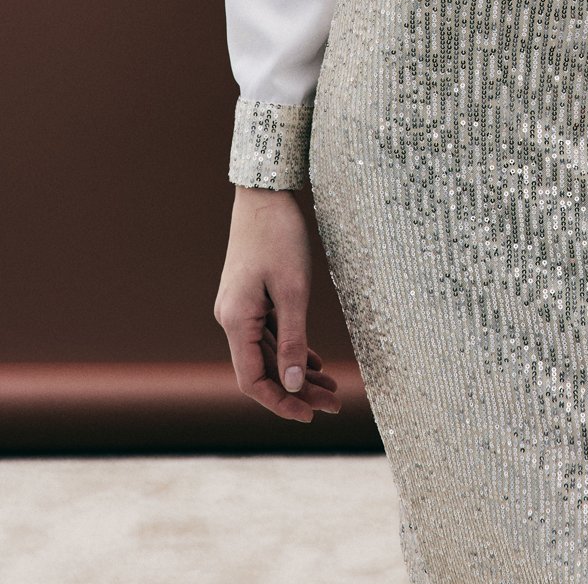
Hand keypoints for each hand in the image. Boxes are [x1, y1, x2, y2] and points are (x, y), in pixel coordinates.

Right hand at [214, 186, 341, 423]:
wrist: (264, 193)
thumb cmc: (279, 236)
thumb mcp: (293, 290)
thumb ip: (293, 339)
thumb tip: (294, 385)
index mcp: (235, 320)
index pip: (252, 380)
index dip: (280, 402)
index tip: (310, 414)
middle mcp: (232, 319)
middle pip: (263, 369)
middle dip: (297, 390)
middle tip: (335, 404)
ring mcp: (240, 308)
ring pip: (269, 353)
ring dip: (297, 372)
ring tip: (332, 388)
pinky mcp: (251, 298)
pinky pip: (269, 334)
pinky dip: (292, 349)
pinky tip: (315, 361)